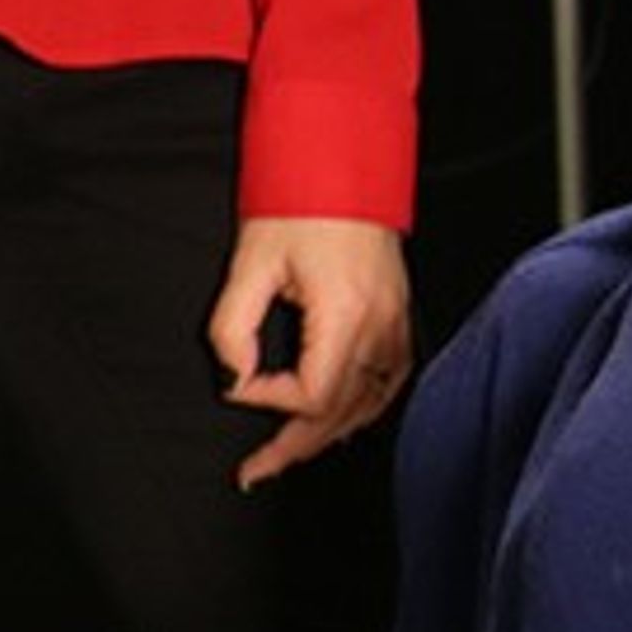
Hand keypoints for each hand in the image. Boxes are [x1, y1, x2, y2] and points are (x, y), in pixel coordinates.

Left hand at [214, 214, 415, 488]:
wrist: (342, 161)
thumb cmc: (299, 203)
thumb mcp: (249, 264)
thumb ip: (232, 328)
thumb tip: (234, 376)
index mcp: (345, 313)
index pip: (313, 393)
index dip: (271, 402)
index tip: (240, 385)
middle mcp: (380, 324)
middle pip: (343, 411)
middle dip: (296, 445)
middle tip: (255, 470)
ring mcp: (396, 321)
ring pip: (371, 403)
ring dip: (329, 433)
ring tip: (290, 453)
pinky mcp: (399, 314)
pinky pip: (390, 381)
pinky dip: (364, 407)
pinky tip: (341, 419)